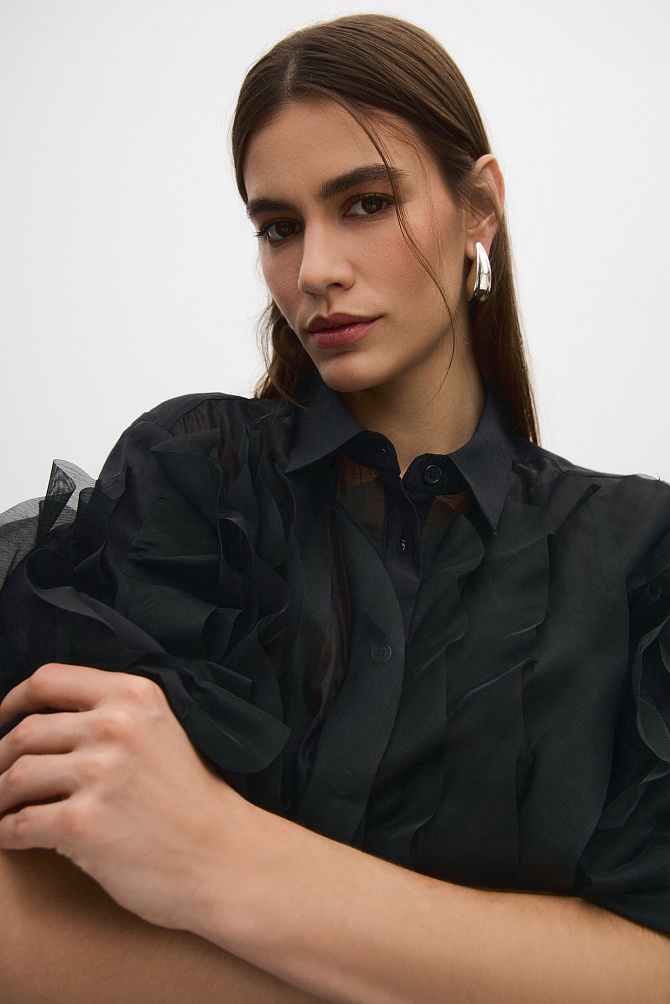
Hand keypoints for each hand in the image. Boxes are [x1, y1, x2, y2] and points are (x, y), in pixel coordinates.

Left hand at [0, 663, 252, 932]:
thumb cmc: (191, 801)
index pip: (48, 680)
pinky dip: (6, 834)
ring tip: (2, 811)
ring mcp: (100, 774)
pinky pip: (18, 824)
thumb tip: (46, 718)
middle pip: (24, 732)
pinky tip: (14, 838)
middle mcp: (115, 727)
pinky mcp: (84, 823)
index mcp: (133, 696)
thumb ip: (114, 714)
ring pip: (14, 778)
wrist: (223, 858)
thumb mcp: (163, 731)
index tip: (2, 718)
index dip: (13, 701)